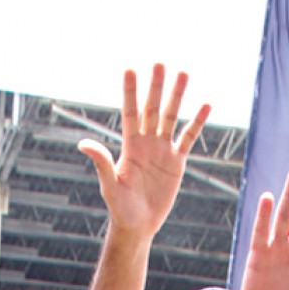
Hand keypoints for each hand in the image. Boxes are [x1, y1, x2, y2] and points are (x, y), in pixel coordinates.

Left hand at [78, 63, 209, 248]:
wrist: (138, 226)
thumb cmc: (120, 208)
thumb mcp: (110, 185)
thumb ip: (102, 162)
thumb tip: (83, 143)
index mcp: (130, 145)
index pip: (130, 112)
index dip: (130, 92)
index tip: (130, 69)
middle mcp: (146, 142)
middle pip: (152, 109)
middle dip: (156, 87)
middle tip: (160, 63)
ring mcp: (162, 150)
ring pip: (171, 117)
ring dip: (177, 96)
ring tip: (184, 74)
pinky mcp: (176, 162)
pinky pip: (188, 138)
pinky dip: (196, 122)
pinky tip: (205, 105)